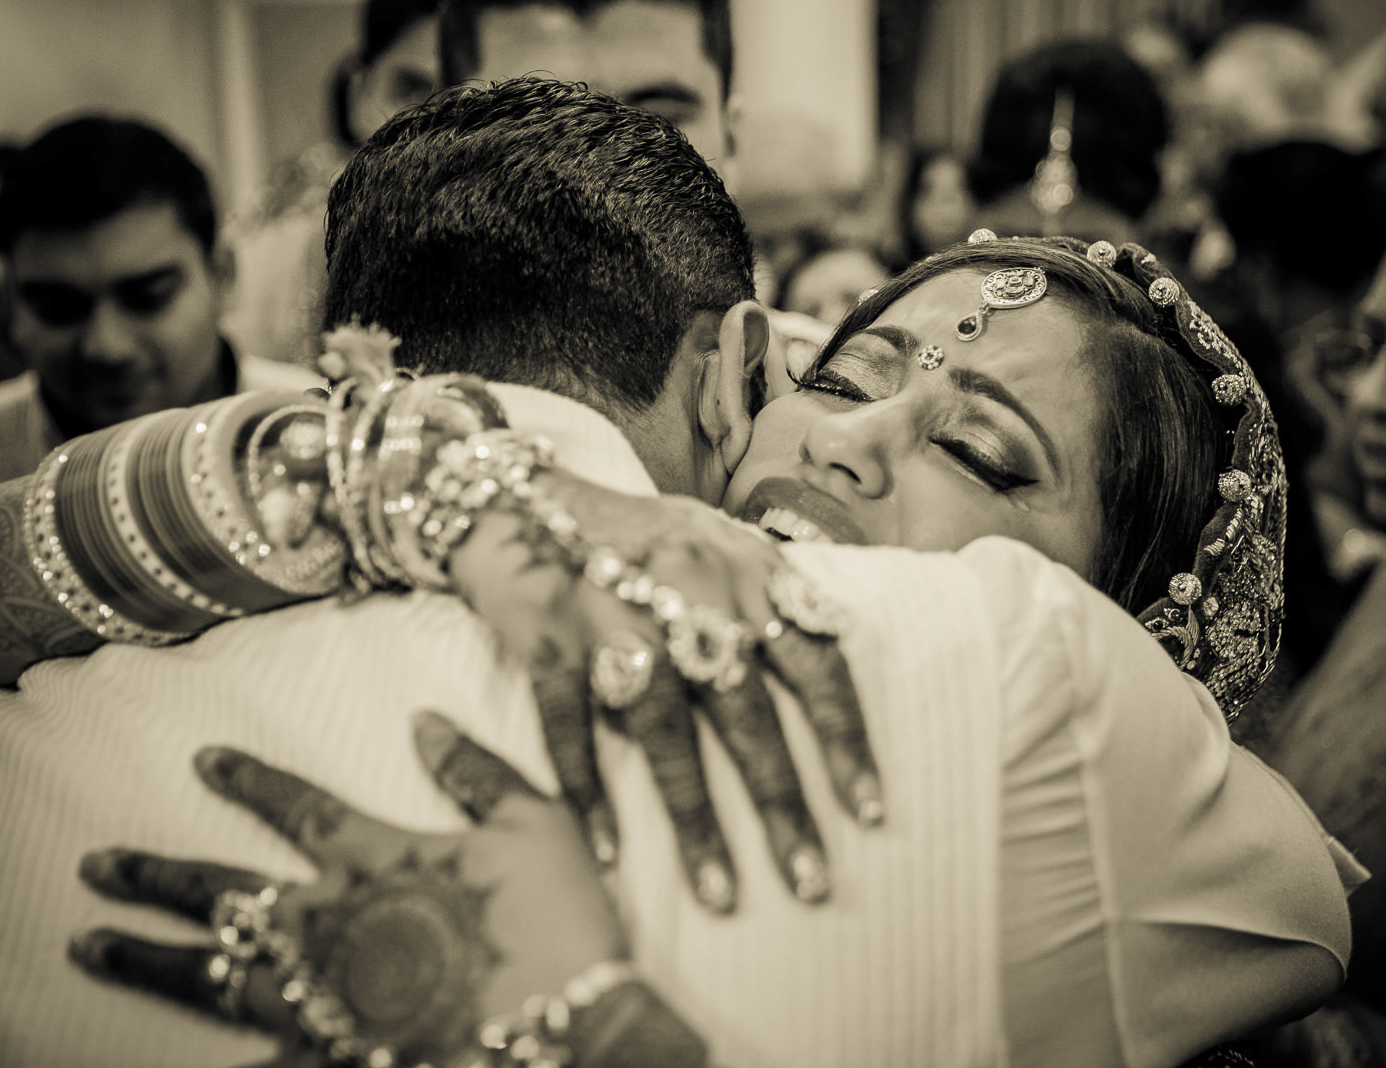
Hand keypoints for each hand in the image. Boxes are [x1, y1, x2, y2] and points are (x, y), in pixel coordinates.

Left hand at [68, 713, 623, 1065]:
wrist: (571, 1035)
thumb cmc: (559, 924)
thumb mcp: (538, 823)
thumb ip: (476, 769)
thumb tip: (423, 720)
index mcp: (376, 857)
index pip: (296, 806)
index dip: (248, 779)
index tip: (201, 760)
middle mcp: (328, 923)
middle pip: (220, 892)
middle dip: (153, 874)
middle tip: (95, 865)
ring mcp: (318, 995)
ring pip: (206, 972)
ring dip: (142, 956)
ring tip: (87, 945)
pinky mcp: (328, 1050)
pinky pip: (252, 1050)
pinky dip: (214, 1047)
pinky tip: (169, 1048)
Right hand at [447, 469, 882, 913]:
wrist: (515, 494)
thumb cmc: (627, 531)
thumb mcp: (714, 538)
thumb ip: (768, 590)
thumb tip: (832, 641)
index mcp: (743, 571)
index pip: (813, 662)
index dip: (845, 740)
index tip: (870, 812)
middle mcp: (689, 593)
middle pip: (747, 712)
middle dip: (783, 803)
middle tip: (812, 883)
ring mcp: (615, 616)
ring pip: (665, 732)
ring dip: (695, 819)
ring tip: (721, 891)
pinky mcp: (548, 637)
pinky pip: (570, 726)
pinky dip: (587, 792)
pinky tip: (606, 855)